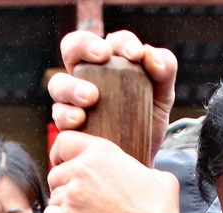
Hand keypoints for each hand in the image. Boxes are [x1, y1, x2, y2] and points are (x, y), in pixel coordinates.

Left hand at [46, 133, 180, 212]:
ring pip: (53, 197)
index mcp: (102, 152)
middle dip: (61, 189)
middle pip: (55, 173)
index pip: (64, 141)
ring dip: (61, 210)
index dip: (59, 154)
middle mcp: (83, 168)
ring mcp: (73, 193)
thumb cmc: (158, 211)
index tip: (62, 166)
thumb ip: (145, 171)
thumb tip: (149, 176)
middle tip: (74, 203)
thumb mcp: (159, 178)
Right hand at [49, 29, 177, 157]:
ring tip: (90, 98)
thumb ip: (164, 70)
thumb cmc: (148, 122)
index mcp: (110, 61)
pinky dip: (66, 115)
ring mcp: (72, 101)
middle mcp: (86, 75)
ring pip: (58, 83)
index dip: (122, 42)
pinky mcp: (66, 127)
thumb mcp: (163, 96)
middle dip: (84, 46)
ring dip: (71, 86)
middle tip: (103, 57)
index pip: (111, 41)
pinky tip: (79, 120)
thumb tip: (148, 55)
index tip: (136, 55)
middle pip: (72, 47)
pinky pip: (58, 116)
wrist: (140, 161)